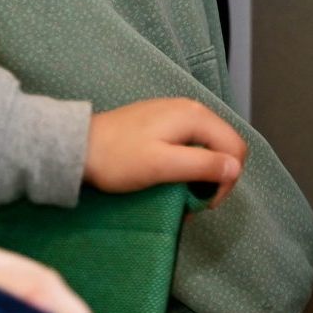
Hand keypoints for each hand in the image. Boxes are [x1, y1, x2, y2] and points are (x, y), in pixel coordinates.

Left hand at [84, 98, 246, 203]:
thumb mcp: (161, 166)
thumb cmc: (116, 158)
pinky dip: (187, 162)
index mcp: (196, 117)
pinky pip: (190, 142)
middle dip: (216, 176)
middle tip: (192, 202)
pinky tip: (170, 177)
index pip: (236, 148)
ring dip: (201, 171)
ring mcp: (177, 113)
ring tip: (180, 193)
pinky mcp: (163, 121)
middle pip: (224, 145)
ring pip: (208, 145)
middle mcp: (192, 109)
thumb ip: (202, 165)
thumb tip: (235, 169)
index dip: (228, 179)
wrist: (76, 146)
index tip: (204, 203)